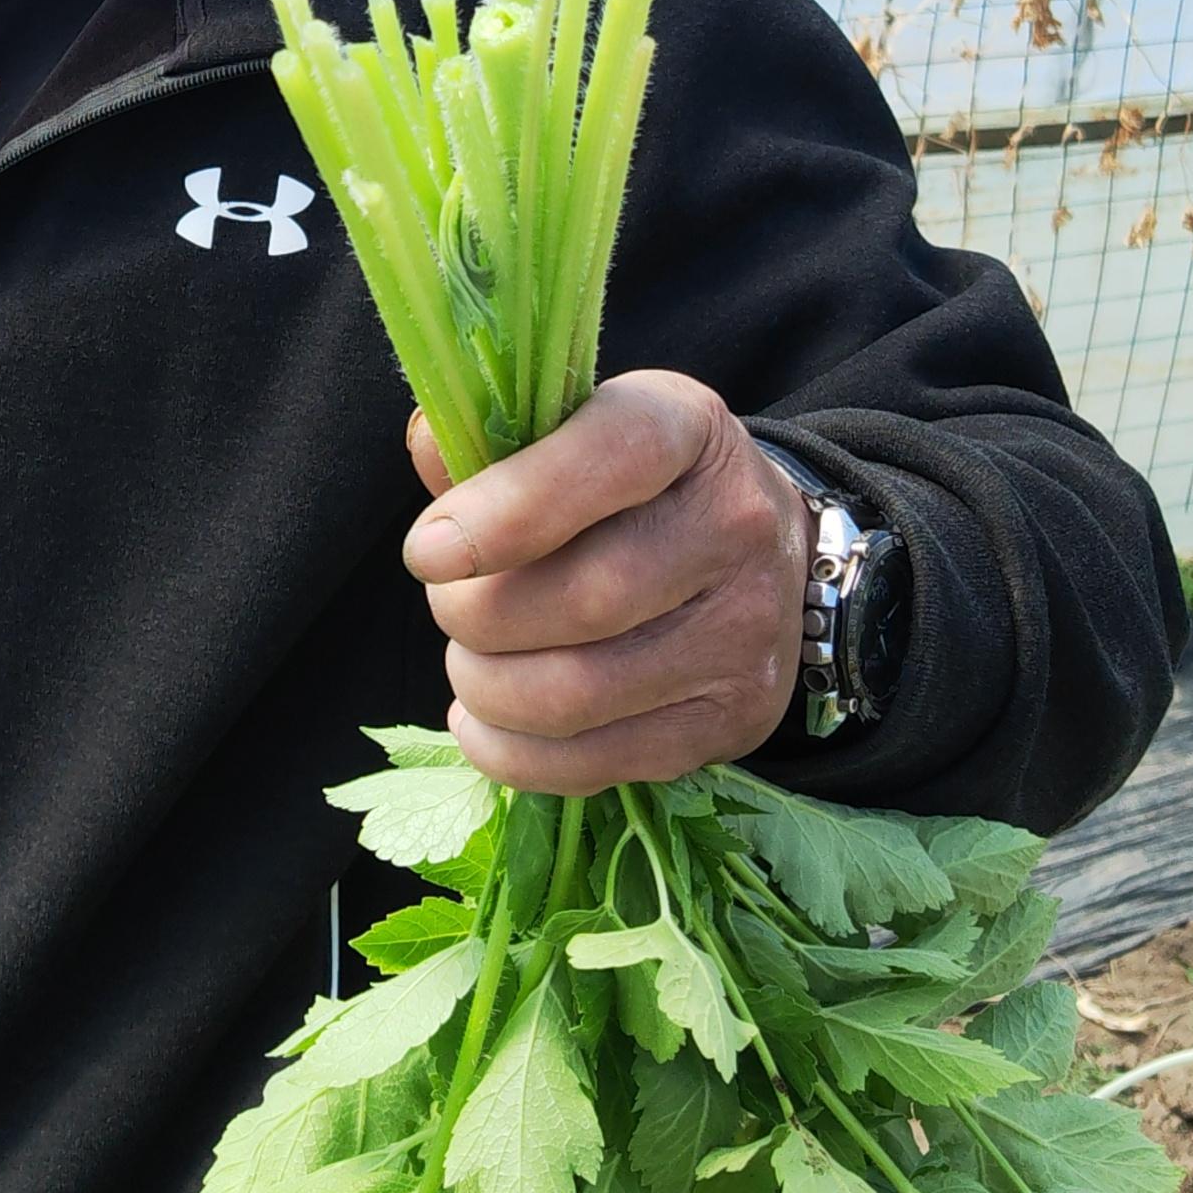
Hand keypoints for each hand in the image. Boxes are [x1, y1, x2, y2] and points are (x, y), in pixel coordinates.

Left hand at [403, 370, 807, 793]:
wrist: (764, 550)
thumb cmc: (638, 486)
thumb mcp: (579, 430)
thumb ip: (498, 440)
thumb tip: (428, 448)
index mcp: (687, 429)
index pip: (609, 459)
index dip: (506, 511)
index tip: (428, 552)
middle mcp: (734, 527)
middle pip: (583, 598)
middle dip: (476, 616)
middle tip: (448, 607)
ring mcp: (743, 634)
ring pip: (578, 693)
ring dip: (487, 689)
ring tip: (469, 664)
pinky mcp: (731, 720)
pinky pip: (597, 763)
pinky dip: (514, 754)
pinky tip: (485, 722)